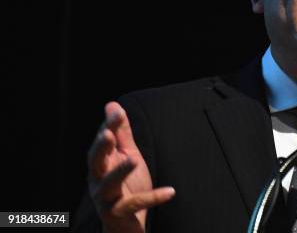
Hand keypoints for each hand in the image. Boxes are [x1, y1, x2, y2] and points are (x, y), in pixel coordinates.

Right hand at [87, 102, 174, 232]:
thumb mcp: (127, 156)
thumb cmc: (127, 187)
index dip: (108, 127)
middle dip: (101, 147)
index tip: (116, 112)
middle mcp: (98, 181)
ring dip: (119, 172)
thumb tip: (112, 105)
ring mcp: (106, 199)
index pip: (102, 143)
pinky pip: (134, 205)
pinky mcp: (118, 215)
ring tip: (133, 160)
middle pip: (95, 162)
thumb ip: (121, 133)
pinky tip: (170, 191)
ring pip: (108, 185)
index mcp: (101, 164)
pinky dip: (152, 198)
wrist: (126, 225)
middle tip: (107, 133)